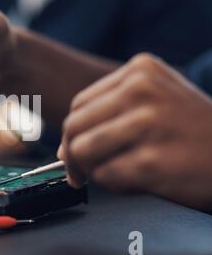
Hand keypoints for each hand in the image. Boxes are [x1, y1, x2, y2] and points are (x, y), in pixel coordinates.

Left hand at [59, 53, 211, 210]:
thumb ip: (109, 115)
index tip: (75, 150)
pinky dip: (111, 183)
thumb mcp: (156, 101)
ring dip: (88, 169)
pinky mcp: (152, 160)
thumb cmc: (192, 129)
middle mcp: (142, 90)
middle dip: (71, 154)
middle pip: (74, 125)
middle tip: (80, 171)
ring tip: (109, 174)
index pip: (79, 104)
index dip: (71, 132)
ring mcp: (148, 124)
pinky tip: (134, 180)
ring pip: (81, 149)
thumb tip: (63, 147)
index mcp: (139, 71)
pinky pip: (104, 175)